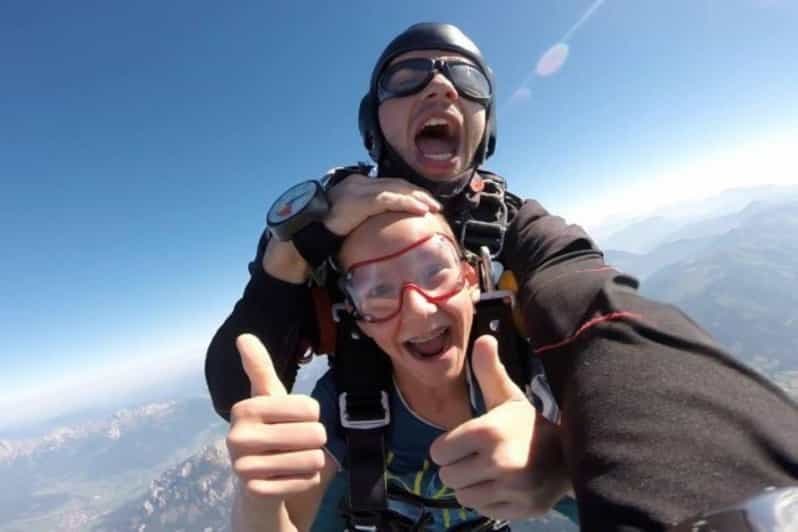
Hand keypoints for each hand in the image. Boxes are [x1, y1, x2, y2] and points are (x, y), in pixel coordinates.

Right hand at [226, 334, 326, 504]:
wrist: (257, 484)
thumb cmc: (270, 432)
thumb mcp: (268, 399)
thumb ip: (259, 369)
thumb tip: (243, 336)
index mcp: (244, 409)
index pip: (309, 407)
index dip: (312, 415)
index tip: (293, 421)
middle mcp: (237, 437)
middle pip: (314, 433)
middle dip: (315, 441)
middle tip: (297, 444)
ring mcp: (244, 467)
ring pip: (313, 459)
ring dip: (313, 461)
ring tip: (294, 460)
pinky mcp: (257, 492)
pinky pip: (307, 481)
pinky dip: (307, 480)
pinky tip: (289, 479)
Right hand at [324, 173, 440, 235]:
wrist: (305, 230)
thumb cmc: (323, 230)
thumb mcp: (348, 220)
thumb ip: (364, 218)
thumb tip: (379, 230)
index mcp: (357, 185)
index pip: (388, 184)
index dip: (408, 192)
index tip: (423, 202)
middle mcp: (359, 183)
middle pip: (396, 183)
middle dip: (418, 193)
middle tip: (435, 204)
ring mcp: (360, 190)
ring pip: (397, 189)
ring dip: (418, 198)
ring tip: (433, 207)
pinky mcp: (360, 200)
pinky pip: (390, 199)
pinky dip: (408, 203)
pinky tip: (421, 210)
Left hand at [430, 336, 569, 519]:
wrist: (571, 455)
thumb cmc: (528, 424)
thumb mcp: (507, 396)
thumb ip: (488, 371)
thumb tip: (483, 338)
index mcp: (488, 431)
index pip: (439, 452)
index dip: (447, 447)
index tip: (464, 443)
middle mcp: (498, 461)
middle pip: (447, 477)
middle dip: (457, 467)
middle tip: (475, 459)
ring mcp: (511, 489)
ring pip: (463, 496)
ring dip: (470, 485)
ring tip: (488, 472)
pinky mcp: (520, 509)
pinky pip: (483, 510)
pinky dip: (487, 501)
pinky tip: (501, 486)